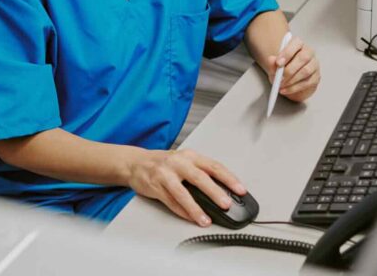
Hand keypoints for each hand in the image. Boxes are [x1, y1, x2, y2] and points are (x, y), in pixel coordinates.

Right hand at [127, 148, 245, 226]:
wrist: (135, 162)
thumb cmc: (164, 163)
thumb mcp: (184, 161)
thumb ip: (201, 172)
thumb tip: (223, 191)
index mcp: (190, 156)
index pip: (214, 166)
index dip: (229, 178)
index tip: (240, 189)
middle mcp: (178, 162)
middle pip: (199, 178)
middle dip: (215, 192)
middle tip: (226, 204)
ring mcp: (165, 174)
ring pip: (183, 193)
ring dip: (196, 208)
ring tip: (206, 219)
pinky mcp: (155, 186)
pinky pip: (170, 202)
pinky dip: (182, 211)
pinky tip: (191, 218)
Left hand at [268, 35, 319, 102]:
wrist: (290, 81)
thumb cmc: (283, 69)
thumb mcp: (274, 66)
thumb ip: (272, 63)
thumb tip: (271, 59)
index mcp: (298, 44)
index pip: (296, 43)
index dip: (287, 52)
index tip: (278, 63)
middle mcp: (309, 52)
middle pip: (303, 58)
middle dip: (289, 70)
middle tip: (279, 78)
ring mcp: (314, 64)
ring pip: (306, 71)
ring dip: (291, 80)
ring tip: (281, 85)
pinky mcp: (316, 77)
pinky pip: (307, 83)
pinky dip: (294, 88)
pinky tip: (286, 90)